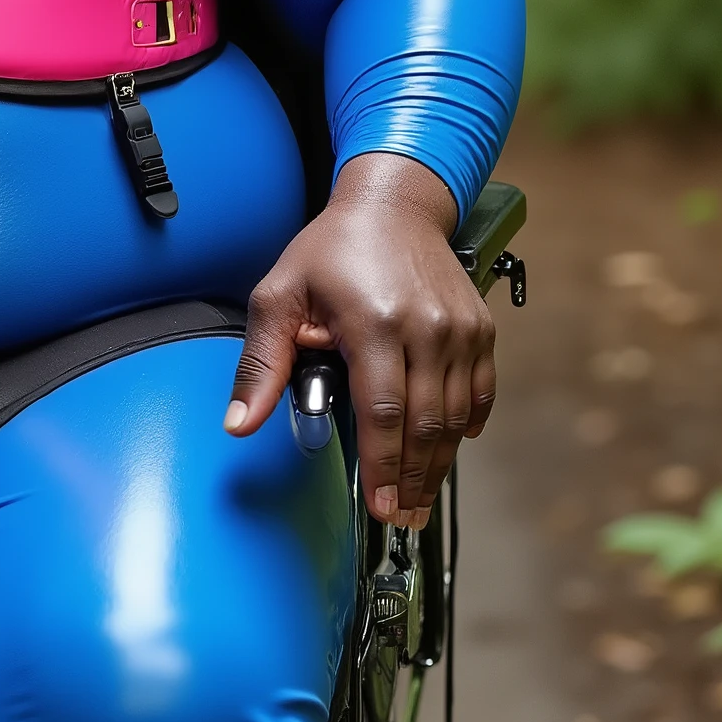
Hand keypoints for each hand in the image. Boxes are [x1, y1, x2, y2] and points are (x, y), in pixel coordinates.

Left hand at [223, 153, 496, 523]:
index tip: (379, 506)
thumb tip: (239, 423)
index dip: (383, 466)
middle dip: (412, 479)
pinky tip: (451, 450)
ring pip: (456, 415)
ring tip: (420, 499)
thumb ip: (261, 363)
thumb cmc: (333, 249)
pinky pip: (481, 390)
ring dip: (439, 463)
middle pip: (425, 424)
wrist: (395, 205)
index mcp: (373, 321)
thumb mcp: (279, 295)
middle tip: (401, 517)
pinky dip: (468, 425)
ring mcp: (459, 329)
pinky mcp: (480, 328)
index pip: (383, 412)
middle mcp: (425, 328)